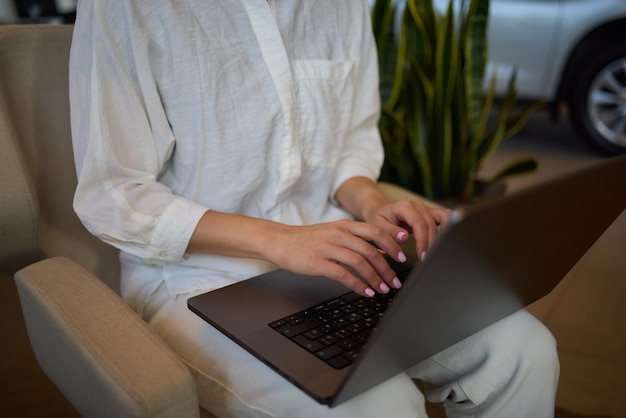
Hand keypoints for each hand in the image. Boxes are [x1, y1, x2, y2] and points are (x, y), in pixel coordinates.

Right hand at [268, 220, 406, 296]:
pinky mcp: (318, 262)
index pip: (376, 231)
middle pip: (371, 249)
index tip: (403, 257)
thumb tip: (383, 253)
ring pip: (360, 262)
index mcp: (345, 226)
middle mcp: (339, 234)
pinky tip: (365, 292)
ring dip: (375, 278)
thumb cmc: (308, 240)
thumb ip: (358, 241)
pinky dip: (358, 285)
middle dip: (387, 268)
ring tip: (383, 289)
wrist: (280, 241)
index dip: (393, 244)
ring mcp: (328, 247)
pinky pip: (344, 274)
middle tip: (395, 281)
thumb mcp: (335, 234)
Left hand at [363, 200, 451, 261]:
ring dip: (441, 236)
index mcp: (404, 206)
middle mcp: (417, 205)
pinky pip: (444, 217)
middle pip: (431, 224)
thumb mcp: (377, 226)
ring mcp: (425, 208)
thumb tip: (404, 237)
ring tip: (436, 252)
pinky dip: (448, 228)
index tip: (422, 256)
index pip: (419, 223)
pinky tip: (448, 239)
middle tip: (427, 259)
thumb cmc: (379, 219)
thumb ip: (390, 232)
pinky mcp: (430, 213)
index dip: (423, 241)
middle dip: (431, 243)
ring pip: (442, 219)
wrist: (380, 210)